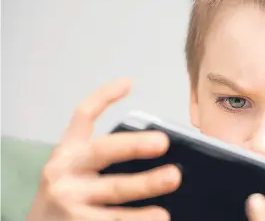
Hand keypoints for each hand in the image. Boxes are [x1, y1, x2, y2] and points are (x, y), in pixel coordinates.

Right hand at [26, 80, 180, 220]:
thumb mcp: (73, 171)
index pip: (82, 117)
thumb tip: (153, 149)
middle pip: (103, 151)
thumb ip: (100, 160)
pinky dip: (138, 219)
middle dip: (134, 144)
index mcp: (67, 153)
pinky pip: (113, 219)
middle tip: (163, 141)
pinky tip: (160, 217)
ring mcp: (69, 199)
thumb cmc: (65, 197)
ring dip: (146, 184)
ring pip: (115, 189)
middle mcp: (65, 171)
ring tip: (172, 179)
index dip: (103, 97)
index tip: (128, 83)